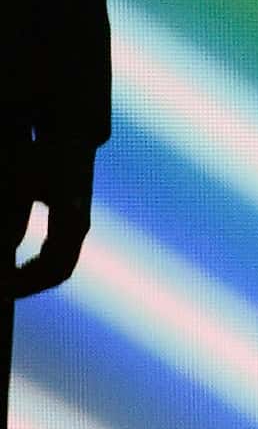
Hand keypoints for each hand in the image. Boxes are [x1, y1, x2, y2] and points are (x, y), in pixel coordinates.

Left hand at [12, 141, 93, 297]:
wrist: (70, 136)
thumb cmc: (43, 156)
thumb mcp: (19, 186)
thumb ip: (11, 220)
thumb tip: (6, 249)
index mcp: (72, 223)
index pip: (55, 269)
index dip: (27, 284)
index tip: (2, 290)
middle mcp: (79, 228)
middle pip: (58, 272)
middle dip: (28, 286)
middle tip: (1, 292)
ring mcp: (77, 225)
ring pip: (59, 265)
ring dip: (31, 277)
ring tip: (5, 283)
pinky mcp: (71, 221)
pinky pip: (57, 255)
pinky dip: (35, 265)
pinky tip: (15, 266)